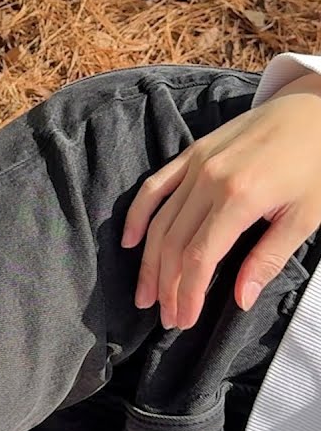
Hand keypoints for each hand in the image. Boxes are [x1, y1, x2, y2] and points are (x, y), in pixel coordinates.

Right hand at [122, 71, 320, 329]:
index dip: (186, 292)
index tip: (184, 320)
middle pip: (172, 243)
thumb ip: (268, 258)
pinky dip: (137, 215)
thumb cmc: (319, 165)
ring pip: (159, 221)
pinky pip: (154, 187)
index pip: (198, 257)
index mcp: (239, 198)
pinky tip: (129, 242)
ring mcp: (194, 164)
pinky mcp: (191, 154)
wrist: (316, 110)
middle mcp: (207, 180)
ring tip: (145, 293)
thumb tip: (240, 300)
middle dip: (166, 285)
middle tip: (166, 318)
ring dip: (149, 261)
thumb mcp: (307, 217)